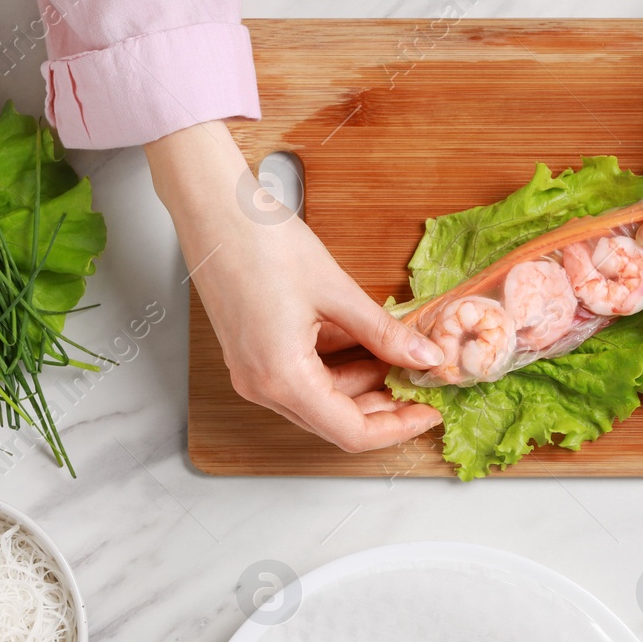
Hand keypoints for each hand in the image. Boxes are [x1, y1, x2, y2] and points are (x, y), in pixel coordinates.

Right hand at [146, 122, 443, 451]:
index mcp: (281, 378)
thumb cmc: (262, 242)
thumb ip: (383, 333)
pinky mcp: (254, 354)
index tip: (429, 412)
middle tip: (422, 385)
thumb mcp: (336, 291)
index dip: (397, 428)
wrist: (213, 209)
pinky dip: (338, 368)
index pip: (350, 432)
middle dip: (383, 408)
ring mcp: (253, 372)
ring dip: (362, 386)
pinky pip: (303, 377)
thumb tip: (426, 357)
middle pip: (335, 422)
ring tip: (401, 359)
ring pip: (320, 401)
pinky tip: (367, 345)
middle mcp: (261, 387)